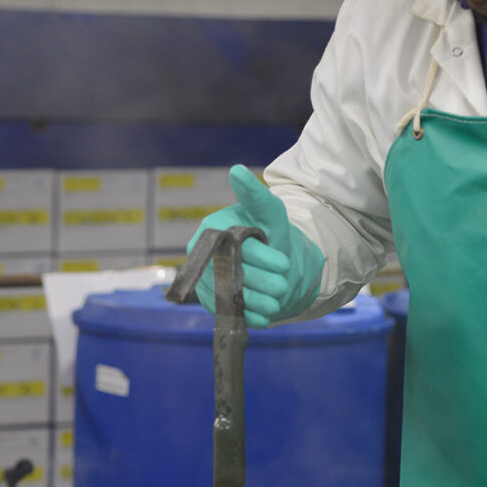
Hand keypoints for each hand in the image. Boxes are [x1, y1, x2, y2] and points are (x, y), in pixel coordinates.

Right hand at [190, 165, 324, 327]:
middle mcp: (202, 254)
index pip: (235, 246)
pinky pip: (227, 312)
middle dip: (262, 281)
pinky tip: (265, 315)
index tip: (285, 263)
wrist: (272, 265)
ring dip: (256, 301)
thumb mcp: (270, 214)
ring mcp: (204, 279)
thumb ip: (256, 196)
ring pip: (229, 294)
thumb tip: (236, 170)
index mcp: (212, 229)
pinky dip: (247, 316)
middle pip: (232, 272)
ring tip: (277, 301)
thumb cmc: (269, 234)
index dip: (261, 256)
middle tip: (284, 285)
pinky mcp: (211, 301)